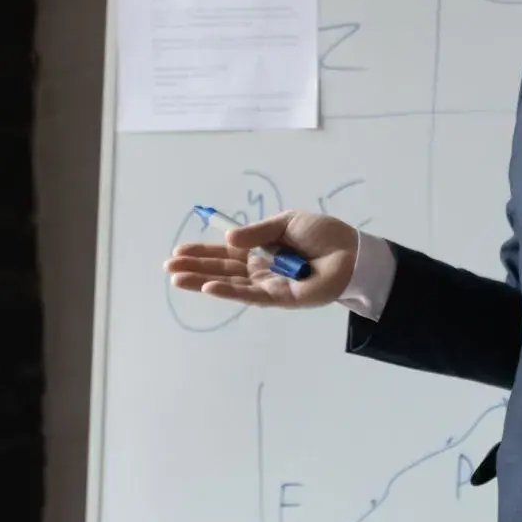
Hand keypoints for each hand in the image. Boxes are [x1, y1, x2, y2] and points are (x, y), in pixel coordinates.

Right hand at [165, 210, 358, 308]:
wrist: (352, 253)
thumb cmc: (324, 235)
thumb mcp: (286, 222)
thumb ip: (257, 232)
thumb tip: (227, 239)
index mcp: (261, 250)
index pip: (225, 252)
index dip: (202, 252)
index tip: (178, 251)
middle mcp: (261, 269)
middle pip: (222, 270)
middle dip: (195, 269)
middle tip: (168, 268)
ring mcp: (269, 285)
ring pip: (230, 284)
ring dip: (202, 282)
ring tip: (177, 279)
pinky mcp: (280, 298)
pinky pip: (250, 295)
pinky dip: (229, 291)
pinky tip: (208, 288)